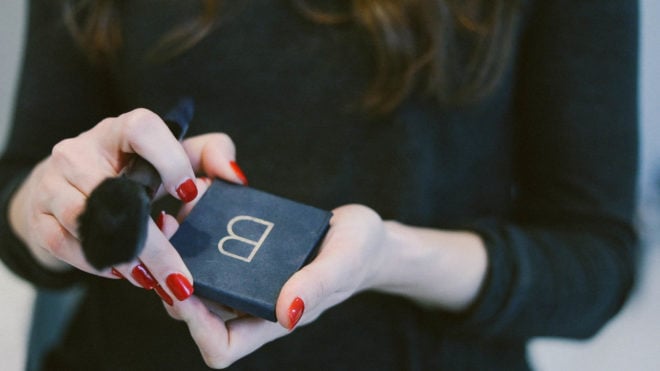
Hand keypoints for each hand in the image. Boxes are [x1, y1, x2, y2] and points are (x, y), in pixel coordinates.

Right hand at [7, 109, 243, 302]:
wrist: (73, 186)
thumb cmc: (135, 169)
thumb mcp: (177, 155)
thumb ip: (212, 155)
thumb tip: (234, 177)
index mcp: (120, 130)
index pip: (141, 129)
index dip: (170, 160)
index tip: (190, 193)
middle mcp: (81, 150)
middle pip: (115, 193)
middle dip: (154, 243)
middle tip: (181, 276)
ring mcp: (54, 181)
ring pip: (86, 221)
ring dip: (124, 258)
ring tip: (153, 279)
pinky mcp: (40, 213)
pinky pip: (63, 242)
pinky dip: (94, 263)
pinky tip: (123, 273)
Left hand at [161, 203, 387, 368]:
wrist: (361, 233)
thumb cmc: (360, 253)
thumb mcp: (343, 263)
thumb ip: (318, 286)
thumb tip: (287, 313)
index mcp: (273, 318)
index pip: (222, 344)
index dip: (196, 325)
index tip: (182, 287)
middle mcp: (253, 303)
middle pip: (197, 311)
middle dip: (173, 280)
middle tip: (163, 238)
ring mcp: (247, 279)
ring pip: (197, 278)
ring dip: (179, 252)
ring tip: (174, 216)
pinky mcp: (246, 254)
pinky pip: (212, 250)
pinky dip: (199, 230)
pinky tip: (198, 199)